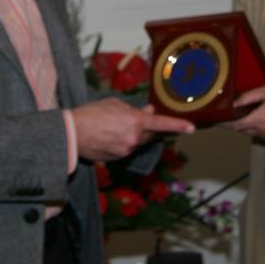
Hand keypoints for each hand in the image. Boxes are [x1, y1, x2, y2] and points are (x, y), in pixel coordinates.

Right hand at [73, 98, 194, 161]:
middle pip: (149, 134)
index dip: (178, 126)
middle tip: (131, 119)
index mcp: (135, 121)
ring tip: (112, 127)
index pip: (161, 124)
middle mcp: (134, 138)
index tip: (191, 128)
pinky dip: (122, 143)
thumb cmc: (92, 113)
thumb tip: (149, 112)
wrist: (72, 133)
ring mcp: (126, 150)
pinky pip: (127, 149)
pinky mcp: (118, 159)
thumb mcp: (115, 104)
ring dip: (132, 135)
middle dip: (145, 127)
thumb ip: (135, 110)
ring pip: (137, 142)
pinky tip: (108, 136)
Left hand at [224, 82, 264, 142]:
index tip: (218, 121)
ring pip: (255, 134)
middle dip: (236, 124)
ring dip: (249, 127)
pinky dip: (261, 129)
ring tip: (247, 116)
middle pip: (244, 131)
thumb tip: (235, 103)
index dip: (226, 124)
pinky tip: (263, 119)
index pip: (237, 125)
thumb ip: (249, 97)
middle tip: (230, 116)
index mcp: (261, 118)